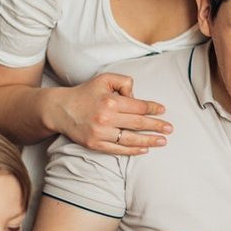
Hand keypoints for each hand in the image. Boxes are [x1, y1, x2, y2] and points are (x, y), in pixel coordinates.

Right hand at [53, 72, 172, 153]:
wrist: (60, 110)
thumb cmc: (85, 93)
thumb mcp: (104, 79)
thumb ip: (123, 82)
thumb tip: (136, 96)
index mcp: (110, 101)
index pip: (138, 106)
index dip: (153, 109)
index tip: (162, 110)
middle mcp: (106, 118)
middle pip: (138, 124)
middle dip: (157, 126)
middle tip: (170, 129)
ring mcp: (100, 133)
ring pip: (131, 139)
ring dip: (149, 141)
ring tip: (163, 141)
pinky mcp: (95, 144)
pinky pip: (118, 150)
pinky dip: (133, 151)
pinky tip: (145, 149)